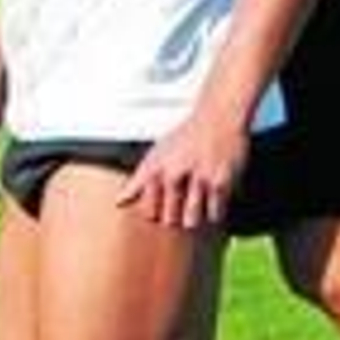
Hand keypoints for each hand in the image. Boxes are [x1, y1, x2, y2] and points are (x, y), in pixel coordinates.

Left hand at [117, 111, 246, 228]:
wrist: (217, 119)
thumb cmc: (184, 139)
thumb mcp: (156, 155)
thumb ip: (138, 181)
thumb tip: (119, 203)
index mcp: (154, 168)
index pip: (147, 210)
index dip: (155, 215)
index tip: (161, 208)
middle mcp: (173, 173)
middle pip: (169, 220)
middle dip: (176, 219)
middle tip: (182, 205)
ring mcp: (197, 179)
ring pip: (191, 221)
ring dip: (195, 218)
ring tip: (197, 202)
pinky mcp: (220, 183)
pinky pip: (214, 214)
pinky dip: (214, 212)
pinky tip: (213, 198)